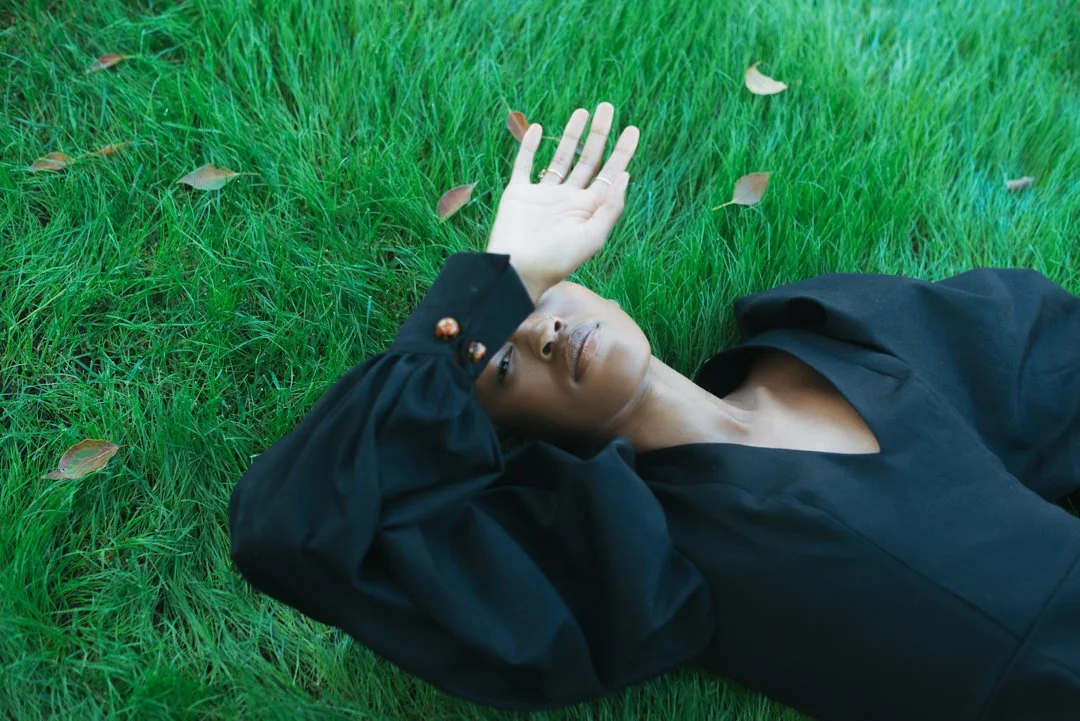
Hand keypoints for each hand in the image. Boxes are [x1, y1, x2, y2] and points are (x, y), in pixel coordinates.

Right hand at [486, 102, 638, 301]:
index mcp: (588, 209)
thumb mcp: (593, 237)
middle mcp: (568, 199)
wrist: (518, 270)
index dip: (623, 152)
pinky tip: (537, 127)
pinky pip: (525, 164)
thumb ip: (610, 207)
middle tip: (608, 107)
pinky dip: (529, 146)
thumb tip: (626, 175)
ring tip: (582, 111)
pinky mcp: (518, 193)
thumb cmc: (557, 259)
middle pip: (588, 160)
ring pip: (560, 157)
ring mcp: (543, 195)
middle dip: (599, 134)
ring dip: (571, 135)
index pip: (610, 175)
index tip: (633, 129)